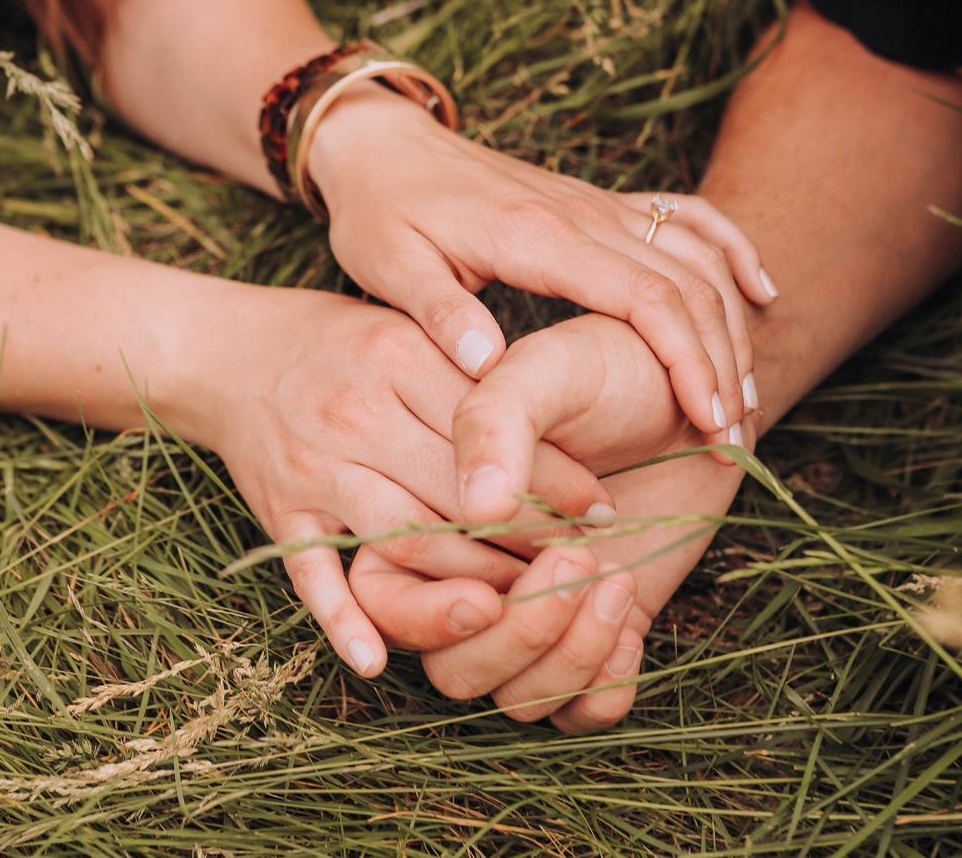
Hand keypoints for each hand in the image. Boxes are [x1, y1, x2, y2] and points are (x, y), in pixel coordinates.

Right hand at [186, 289, 619, 675]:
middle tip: (580, 570)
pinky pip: (312, 573)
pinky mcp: (279, 511)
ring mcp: (313, 466)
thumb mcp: (407, 323)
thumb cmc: (338, 339)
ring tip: (520, 606)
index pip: (489, 428)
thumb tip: (549, 411)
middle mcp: (355, 411)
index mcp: (396, 356)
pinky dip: (342, 620)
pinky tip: (377, 660)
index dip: (554, 474)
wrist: (228, 350)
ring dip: (465, 583)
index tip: (605, 508)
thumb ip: (467, 359)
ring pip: (402, 539)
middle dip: (527, 539)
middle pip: (455, 491)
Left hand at [306, 85, 776, 489]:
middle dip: (722, 359)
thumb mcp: (389, 266)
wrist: (382, 146)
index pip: (643, 298)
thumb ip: (441, 313)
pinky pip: (682, 215)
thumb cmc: (379, 212)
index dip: (688, 361)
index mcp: (537, 236)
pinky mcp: (593, 202)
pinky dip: (728, 248)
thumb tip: (491, 370)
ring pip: (694, 255)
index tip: (711, 421)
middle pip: (685, 283)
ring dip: (731, 321)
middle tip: (737, 434)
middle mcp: (580, 213)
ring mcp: (593, 202)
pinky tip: (758, 290)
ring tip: (748, 393)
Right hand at [347, 312, 754, 728]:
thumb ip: (495, 425)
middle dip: (510, 630)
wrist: (693, 393)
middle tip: (576, 560)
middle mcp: (466, 568)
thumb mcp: (545, 374)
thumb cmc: (604, 370)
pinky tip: (629, 632)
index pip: (391, 584)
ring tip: (612, 578)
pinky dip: (599, 689)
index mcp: (423, 505)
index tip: (499, 581)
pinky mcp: (583, 639)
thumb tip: (477, 509)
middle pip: (440, 656)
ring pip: (501, 694)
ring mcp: (523, 607)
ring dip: (560, 654)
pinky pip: (569, 713)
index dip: (438, 596)